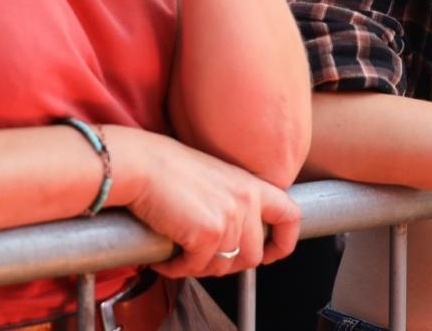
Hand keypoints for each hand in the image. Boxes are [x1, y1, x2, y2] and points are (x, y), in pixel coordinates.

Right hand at [106, 127, 301, 278]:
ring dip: (198, 267)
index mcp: (250, 185)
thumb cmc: (165, 167)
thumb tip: (230, 237)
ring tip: (179, 254)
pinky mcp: (207, 234)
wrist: (140, 163)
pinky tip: (165, 257)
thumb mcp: (214, 177)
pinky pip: (195, 268)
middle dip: (227, 264)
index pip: (290, 216)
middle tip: (202, 257)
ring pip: (224, 267)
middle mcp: (246, 201)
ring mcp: (229, 218)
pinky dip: (176, 268)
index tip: (270, 254)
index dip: (283, 242)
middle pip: (253, 256)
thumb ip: (232, 202)